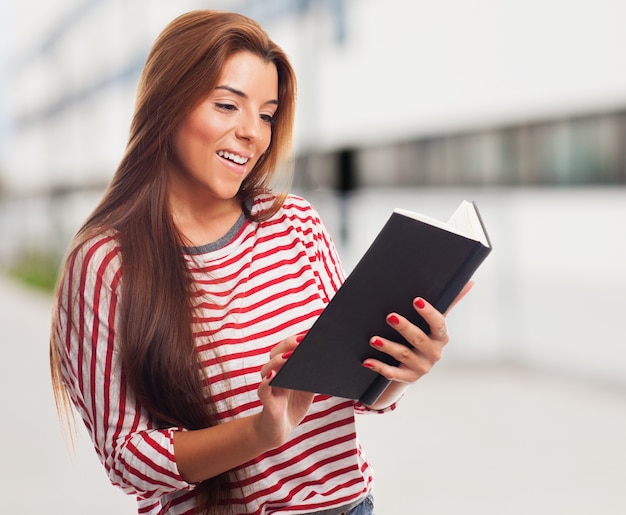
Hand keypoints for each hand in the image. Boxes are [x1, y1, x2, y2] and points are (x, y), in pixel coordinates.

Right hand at [255, 333, 313, 447]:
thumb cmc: (293, 405)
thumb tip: (328, 360)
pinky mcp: (267, 402)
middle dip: (288, 345)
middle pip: (276, 353)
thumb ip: (313, 374)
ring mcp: (269, 387)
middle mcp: (274, 373)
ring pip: (267, 368)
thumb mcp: (308, 388)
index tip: (309, 334)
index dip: (296, 340)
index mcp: (284, 367)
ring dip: (278, 361)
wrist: (279, 430)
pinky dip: (266, 382)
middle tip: (302, 341)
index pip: (287, 348)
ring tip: (289, 357)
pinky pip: (263, 390)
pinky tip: (272, 377)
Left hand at [363, 281, 473, 384]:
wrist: (413, 366)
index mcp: (441, 337)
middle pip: (419, 339)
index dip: (429, 313)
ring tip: (373, 339)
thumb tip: (470, 282)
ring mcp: (421, 367)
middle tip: (389, 316)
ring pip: (404, 356)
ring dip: (388, 347)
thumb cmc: (424, 335)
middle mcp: (434, 353)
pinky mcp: (408, 378)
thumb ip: (449, 302)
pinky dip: (379, 367)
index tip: (416, 301)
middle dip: (404, 328)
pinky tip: (367, 361)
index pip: (439, 324)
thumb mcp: (434, 322)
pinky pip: (392, 374)